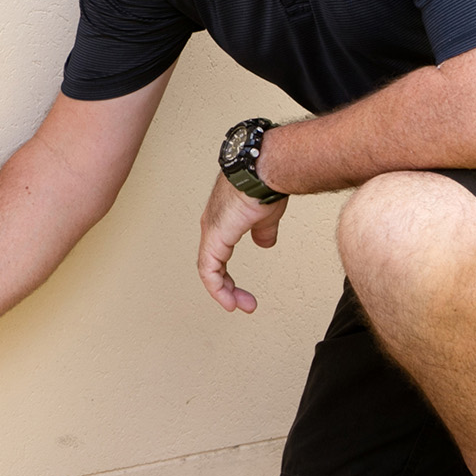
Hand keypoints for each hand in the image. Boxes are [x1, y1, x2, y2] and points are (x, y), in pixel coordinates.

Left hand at [197, 174, 287, 313]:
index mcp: (223, 221)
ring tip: (238, 305)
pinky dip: (217, 287)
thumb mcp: (266, 216)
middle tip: (242, 303)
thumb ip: (262, 231)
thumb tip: (264, 243)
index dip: (226, 276)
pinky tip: (227, 299)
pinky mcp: (214, 236)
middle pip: (212, 264)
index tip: (238, 292)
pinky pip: (208, 269)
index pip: (217, 254)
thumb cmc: (265, 184)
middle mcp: (212, 226)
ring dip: (223, 291)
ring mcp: (211, 231)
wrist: (264, 171)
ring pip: (208, 269)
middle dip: (227, 287)